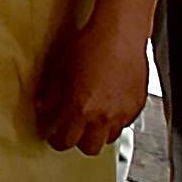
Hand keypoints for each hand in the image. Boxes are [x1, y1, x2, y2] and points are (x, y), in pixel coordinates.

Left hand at [36, 11, 149, 154]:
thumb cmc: (90, 45)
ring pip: (109, 138)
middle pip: (89, 148)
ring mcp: (123, 112)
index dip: (56, 141)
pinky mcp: (137, 105)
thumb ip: (51, 93)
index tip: (53, 136)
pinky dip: (114, 120)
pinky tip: (107, 106)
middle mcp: (103, 116)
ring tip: (91, 119)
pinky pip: (124, 123)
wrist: (120, 33)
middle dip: (78, 142)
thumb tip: (44, 106)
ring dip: (98, 133)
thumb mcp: (60, 68)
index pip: (65, 141)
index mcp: (81, 108)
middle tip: (71, 131)